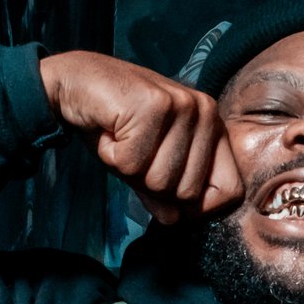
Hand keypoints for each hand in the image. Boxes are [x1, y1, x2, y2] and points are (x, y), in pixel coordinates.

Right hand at [40, 51, 242, 225]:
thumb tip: (174, 220)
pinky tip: (110, 130)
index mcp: (213, 125)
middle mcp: (205, 111)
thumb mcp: (142, 164)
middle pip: (188, 192)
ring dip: (128, 168)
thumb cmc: (113, 123)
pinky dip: (112, 155)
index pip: (229, 190)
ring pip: (160, 179)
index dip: (197, 206)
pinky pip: (133, 163)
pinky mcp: (154, 105)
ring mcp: (182, 105)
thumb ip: (162, 192)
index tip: (166, 191)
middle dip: (149, 182)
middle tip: (132, 151)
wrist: (74, 82)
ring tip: (120, 138)